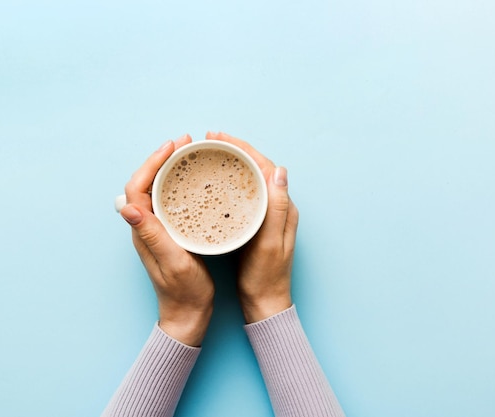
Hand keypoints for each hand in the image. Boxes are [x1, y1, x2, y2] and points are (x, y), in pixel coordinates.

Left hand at [120, 134, 213, 345]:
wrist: (188, 316)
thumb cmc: (184, 293)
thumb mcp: (173, 263)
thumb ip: (153, 235)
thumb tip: (127, 207)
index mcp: (144, 230)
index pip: (136, 186)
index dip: (151, 163)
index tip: (172, 147)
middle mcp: (146, 226)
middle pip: (145, 182)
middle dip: (161, 158)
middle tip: (184, 143)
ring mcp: (157, 230)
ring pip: (156, 189)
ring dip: (169, 168)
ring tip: (189, 153)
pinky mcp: (170, 234)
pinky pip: (169, 200)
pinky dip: (179, 184)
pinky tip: (195, 180)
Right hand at [205, 132, 298, 322]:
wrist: (264, 302)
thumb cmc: (266, 277)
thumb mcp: (270, 244)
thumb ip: (276, 208)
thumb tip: (280, 171)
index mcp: (284, 208)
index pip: (265, 166)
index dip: (243, 148)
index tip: (220, 138)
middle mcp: (277, 207)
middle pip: (257, 168)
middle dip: (235, 149)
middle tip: (210, 139)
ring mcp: (266, 215)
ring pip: (249, 179)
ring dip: (231, 162)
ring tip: (210, 152)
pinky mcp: (255, 224)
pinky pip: (243, 193)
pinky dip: (229, 181)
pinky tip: (214, 181)